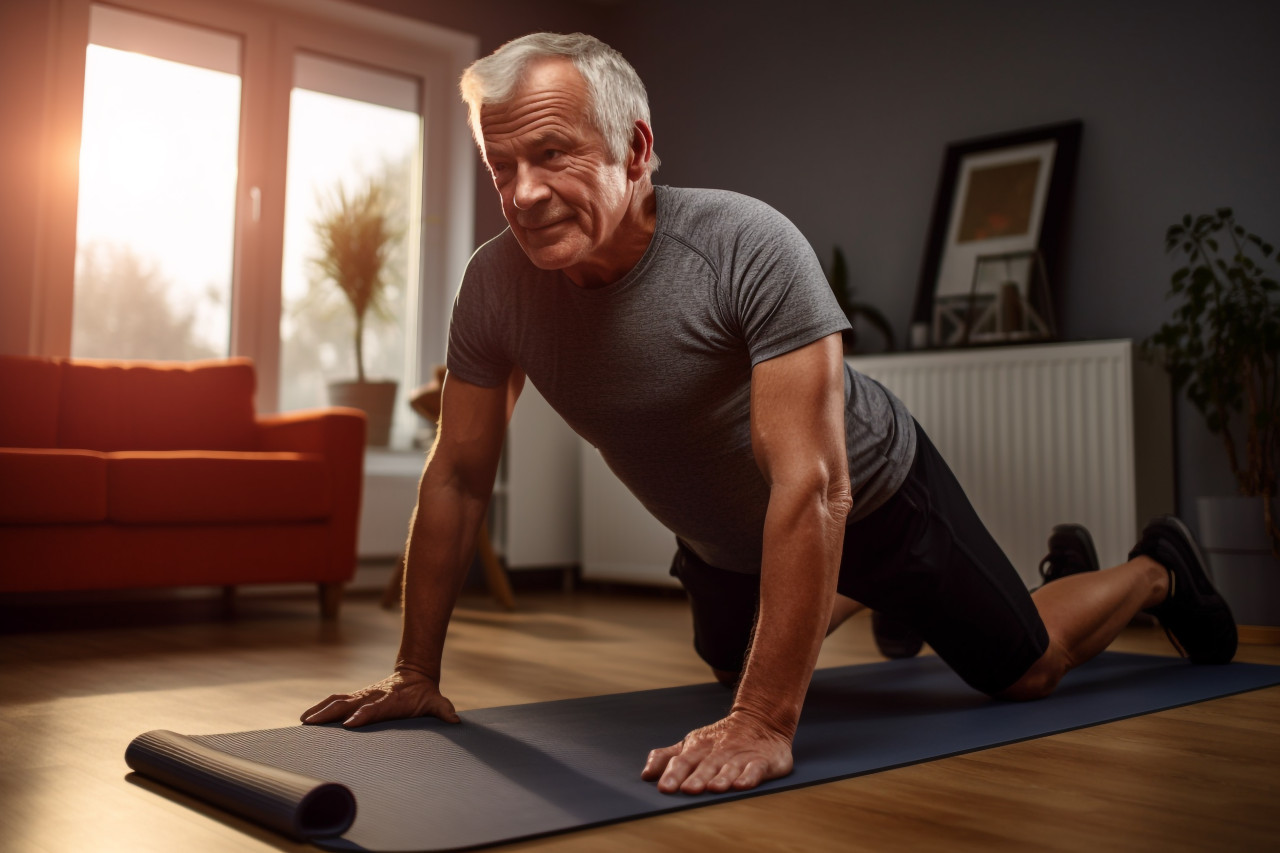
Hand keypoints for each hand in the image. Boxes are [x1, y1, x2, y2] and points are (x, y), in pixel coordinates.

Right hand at [301, 668, 459, 727]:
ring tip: (303, 721)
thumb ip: (443, 709)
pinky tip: (306, 717)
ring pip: (338, 701)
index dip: (363, 715)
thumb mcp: (435, 701)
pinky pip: (335, 701)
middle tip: (311, 723)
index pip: (374, 709)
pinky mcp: (356, 698)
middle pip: (348, 704)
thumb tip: (455, 719)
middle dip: (329, 713)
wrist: (415, 675)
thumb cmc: (424, 694)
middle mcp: (372, 696)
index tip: (349, 724)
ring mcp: (362, 696)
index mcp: (389, 700)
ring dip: (320, 710)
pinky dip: (320, 707)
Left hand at [640, 710, 793, 794]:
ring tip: (713, 788)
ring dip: (721, 778)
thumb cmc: (719, 740)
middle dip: (697, 778)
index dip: (673, 774)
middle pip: (706, 766)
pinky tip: (742, 785)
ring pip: (729, 768)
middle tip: (687, 790)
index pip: (682, 761)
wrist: (760, 720)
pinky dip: (749, 777)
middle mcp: (718, 753)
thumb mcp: (691, 744)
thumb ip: (668, 757)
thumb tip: (646, 775)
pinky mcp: (762, 761)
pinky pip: (755, 769)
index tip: (664, 788)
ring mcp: (740, 757)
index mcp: (698, 748)